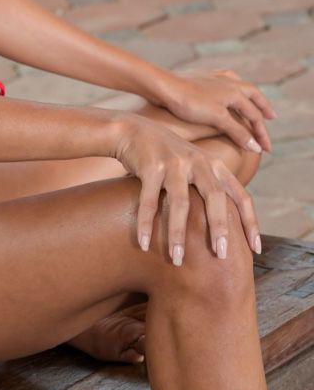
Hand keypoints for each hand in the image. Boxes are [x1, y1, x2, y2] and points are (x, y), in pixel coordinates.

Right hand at [114, 114, 261, 264]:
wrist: (133, 130)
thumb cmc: (167, 156)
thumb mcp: (195, 164)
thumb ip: (211, 185)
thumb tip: (229, 222)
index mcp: (213, 165)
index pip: (240, 195)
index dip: (250, 222)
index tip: (256, 249)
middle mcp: (197, 161)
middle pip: (215, 197)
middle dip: (219, 227)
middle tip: (221, 255)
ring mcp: (173, 163)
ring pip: (180, 202)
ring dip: (178, 233)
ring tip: (177, 259)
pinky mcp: (150, 165)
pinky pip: (149, 200)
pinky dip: (146, 223)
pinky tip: (143, 244)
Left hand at [154, 68, 277, 153]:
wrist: (164, 85)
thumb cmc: (190, 103)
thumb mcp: (217, 118)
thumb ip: (237, 132)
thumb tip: (256, 147)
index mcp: (235, 91)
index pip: (254, 115)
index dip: (261, 133)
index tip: (266, 150)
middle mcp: (229, 81)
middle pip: (253, 95)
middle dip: (262, 107)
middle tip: (272, 117)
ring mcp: (215, 77)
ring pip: (239, 84)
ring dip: (249, 95)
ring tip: (253, 101)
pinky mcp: (202, 77)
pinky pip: (225, 79)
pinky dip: (232, 86)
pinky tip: (227, 89)